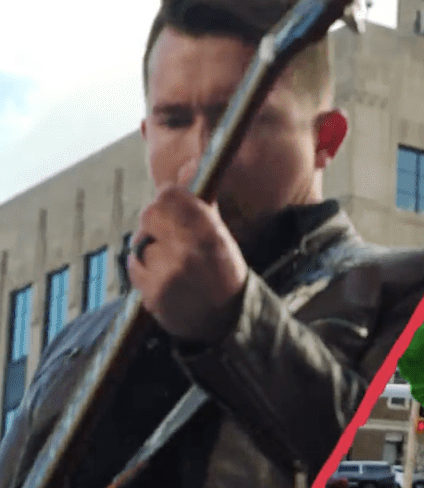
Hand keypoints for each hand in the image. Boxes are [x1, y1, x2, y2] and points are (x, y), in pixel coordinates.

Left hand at [128, 164, 248, 344]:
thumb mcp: (222, 236)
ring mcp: (167, 274)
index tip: (175, 205)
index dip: (170, 199)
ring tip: (172, 263)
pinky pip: (134, 267)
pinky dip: (143, 270)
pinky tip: (164, 278)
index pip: (170, 196)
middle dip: (156, 223)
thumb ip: (200, 205)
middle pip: (150, 216)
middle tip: (171, 236)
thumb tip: (188, 165)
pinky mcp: (152, 294)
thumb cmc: (224, 274)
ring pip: (140, 243)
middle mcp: (187, 251)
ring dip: (150, 249)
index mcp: (209, 233)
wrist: (226, 321)